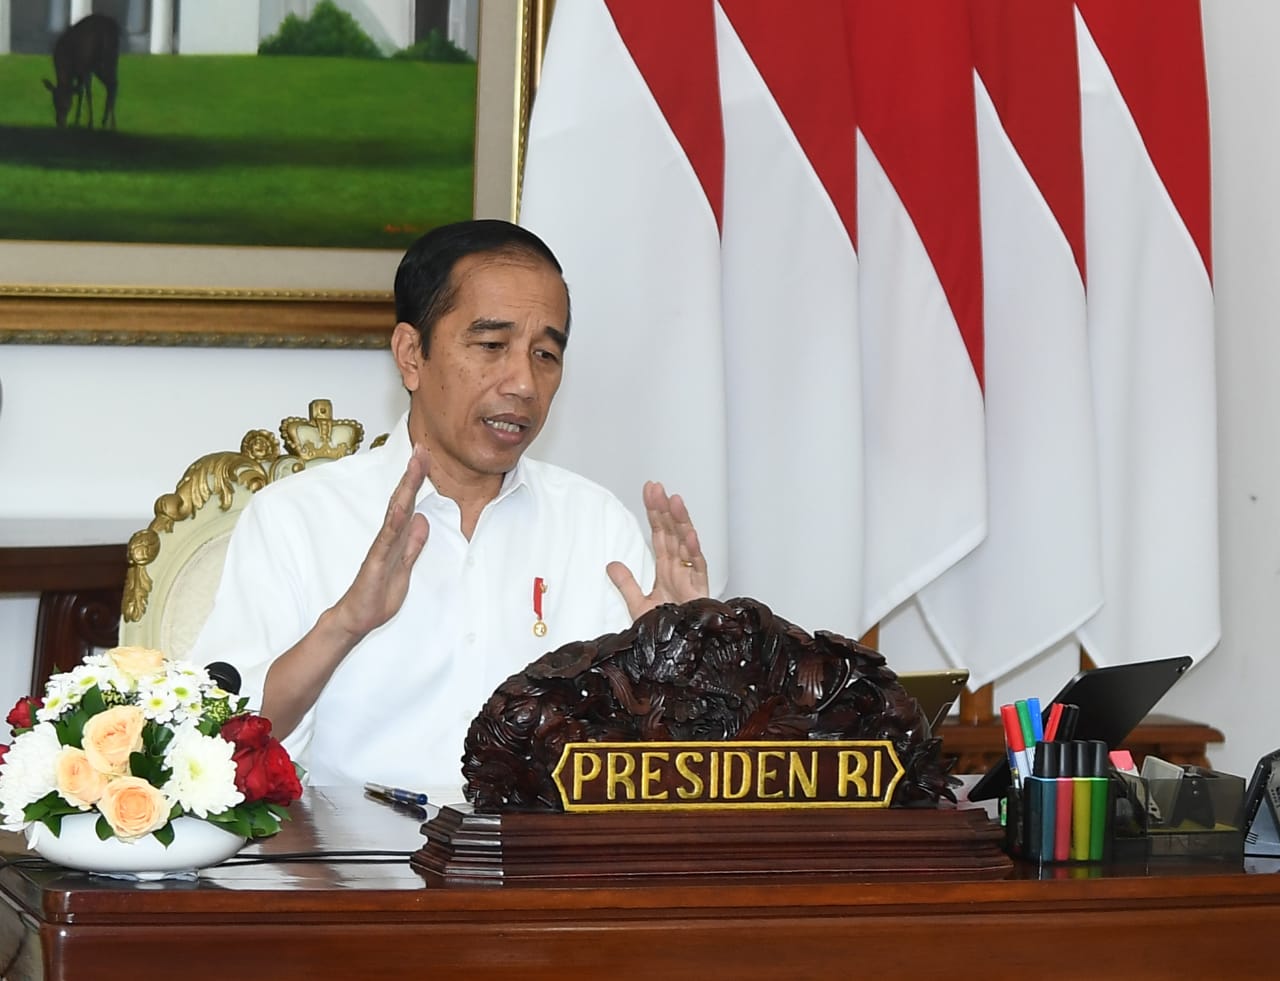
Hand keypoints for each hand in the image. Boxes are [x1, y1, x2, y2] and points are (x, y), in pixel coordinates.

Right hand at [331, 443, 430, 639]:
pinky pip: (386, 538)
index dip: (417, 480)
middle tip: (421, 449)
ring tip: (415, 465)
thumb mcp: (405, 566)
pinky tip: (403, 505)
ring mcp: (381, 547)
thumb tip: (422, 521)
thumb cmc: (377, 595)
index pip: (408, 503)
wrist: (357, 619)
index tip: (425, 457)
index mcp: (395, 538)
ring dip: (406, 488)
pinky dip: (395, 520)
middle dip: (413, 474)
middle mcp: (387, 537)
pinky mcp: (376, 561)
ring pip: (395, 512)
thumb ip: (413, 544)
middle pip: (402, 499)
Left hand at [608, 480, 707, 620]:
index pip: (661, 533)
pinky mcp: (700, 591)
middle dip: (664, 509)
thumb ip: (627, 583)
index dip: (655, 512)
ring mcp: (691, 577)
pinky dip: (694, 551)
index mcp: (668, 568)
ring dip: (681, 521)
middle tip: (656, 488)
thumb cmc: (668, 630)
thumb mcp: (639, 605)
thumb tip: (611, 564)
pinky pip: (698, 568)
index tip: (650, 491)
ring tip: (674, 501)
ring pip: (687, 543)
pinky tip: (689, 535)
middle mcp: (681, 568)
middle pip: (672, 532)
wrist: (680, 653)